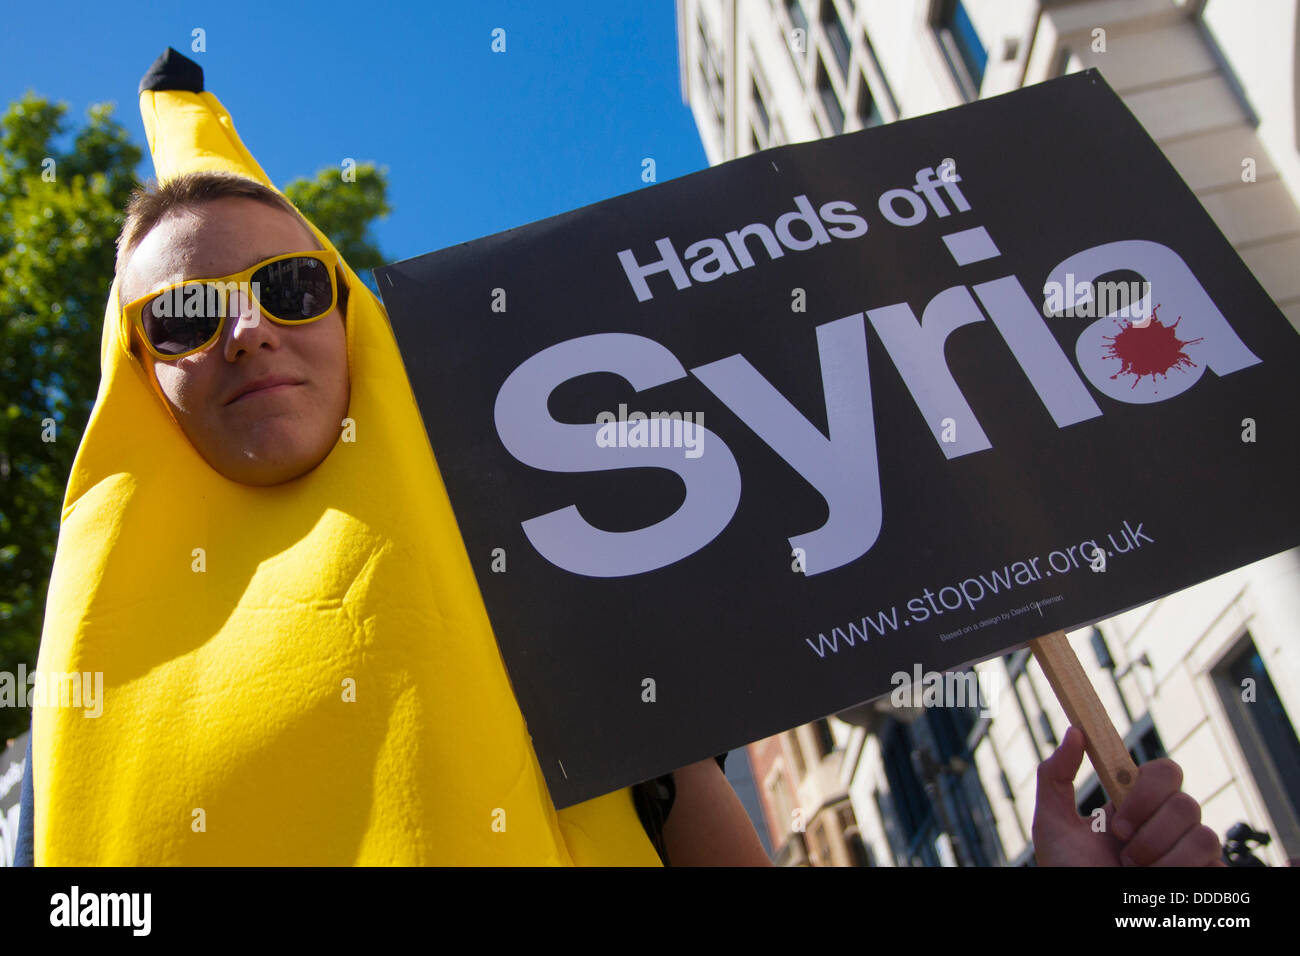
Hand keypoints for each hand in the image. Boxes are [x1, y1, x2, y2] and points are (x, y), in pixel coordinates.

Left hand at [1032, 726, 1224, 865]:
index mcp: (1135, 805)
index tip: (1116, 820)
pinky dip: (1177, 872)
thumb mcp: (1052, 823)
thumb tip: (1076, 731)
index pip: (1165, 772)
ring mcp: (1188, 852)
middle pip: (1186, 801)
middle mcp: (1166, 825)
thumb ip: (1056, 775)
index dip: (1145, 791)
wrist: (1086, 916)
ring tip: (1133, 873)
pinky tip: (1154, 882)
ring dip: (1161, 858)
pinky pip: (1214, 861)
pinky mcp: (1204, 876)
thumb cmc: (1068, 873)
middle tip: (1123, 851)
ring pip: (1204, 833)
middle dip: (1150, 828)